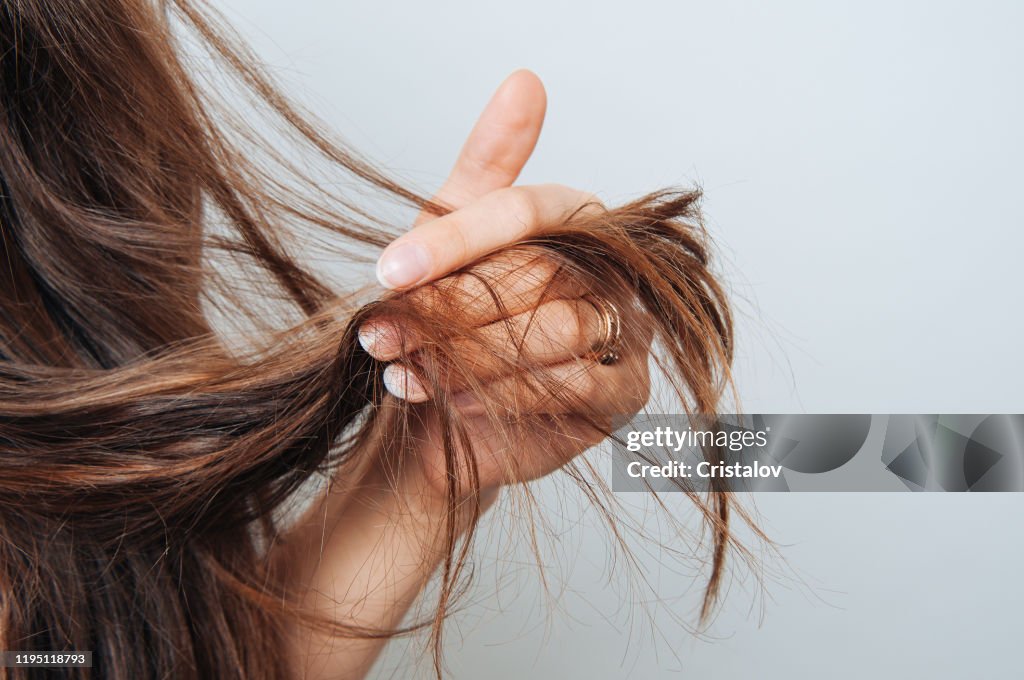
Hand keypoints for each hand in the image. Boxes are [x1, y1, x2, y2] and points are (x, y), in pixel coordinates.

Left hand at [280, 71, 652, 679]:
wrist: (445, 412)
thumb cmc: (452, 318)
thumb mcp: (448, 239)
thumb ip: (485, 168)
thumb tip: (525, 79)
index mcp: (576, 220)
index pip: (527, 212)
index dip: (455, 239)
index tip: (388, 269)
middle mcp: (612, 269)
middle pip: (541, 275)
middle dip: (450, 309)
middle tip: (382, 332)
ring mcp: (626, 330)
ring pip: (558, 330)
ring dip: (469, 353)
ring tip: (406, 365)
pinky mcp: (625, 392)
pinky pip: (576, 385)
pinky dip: (506, 394)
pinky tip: (456, 399)